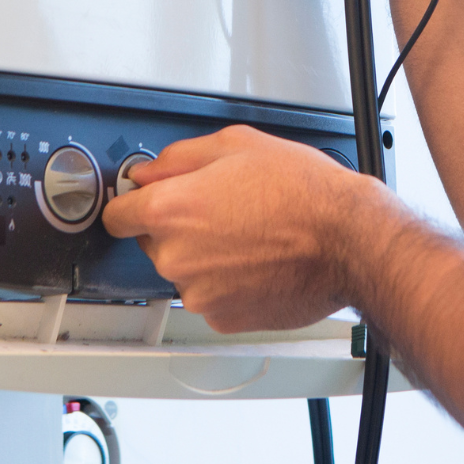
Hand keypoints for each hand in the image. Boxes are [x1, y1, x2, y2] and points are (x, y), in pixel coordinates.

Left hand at [101, 125, 382, 332]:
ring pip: (185, 271)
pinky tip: (258, 262)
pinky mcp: (224, 318)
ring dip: (205, 257)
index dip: (134, 204)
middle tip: (225, 210)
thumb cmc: (303, 192)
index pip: (116, 215)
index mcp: (171, 210)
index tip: (144, 203)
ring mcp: (198, 294)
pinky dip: (227, 283)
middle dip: (180, 227)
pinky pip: (212, 297)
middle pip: (154, 242)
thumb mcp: (237, 144)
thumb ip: (179, 158)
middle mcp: (176, 257)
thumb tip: (149, 172)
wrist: (347, 240)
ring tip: (250, 236)